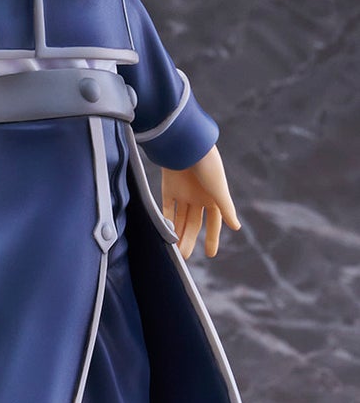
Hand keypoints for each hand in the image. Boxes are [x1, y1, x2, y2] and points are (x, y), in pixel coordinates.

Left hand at [161, 145, 238, 260]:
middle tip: (184, 257)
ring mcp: (183, 193)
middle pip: (194, 223)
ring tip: (175, 252)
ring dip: (178, 234)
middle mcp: (199, 196)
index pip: (214, 222)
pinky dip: (166, 220)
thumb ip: (226, 209)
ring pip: (180, 219)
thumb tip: (236, 227)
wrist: (186, 145)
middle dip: (190, 239)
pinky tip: (166, 234)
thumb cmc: (207, 166)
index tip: (211, 254)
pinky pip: (167, 208)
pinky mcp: (168, 188)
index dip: (212, 237)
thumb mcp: (218, 190)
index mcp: (214, 197)